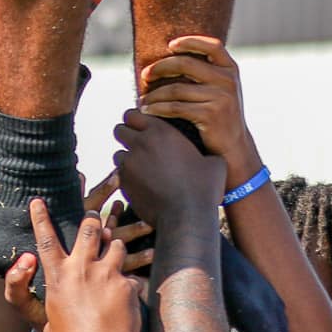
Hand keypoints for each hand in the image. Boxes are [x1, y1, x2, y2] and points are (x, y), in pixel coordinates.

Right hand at [28, 199, 142, 331]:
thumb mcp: (47, 319)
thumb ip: (50, 298)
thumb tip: (48, 286)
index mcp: (58, 276)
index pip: (46, 238)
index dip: (40, 217)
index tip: (38, 201)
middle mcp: (81, 268)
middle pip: (89, 229)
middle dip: (93, 220)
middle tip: (95, 218)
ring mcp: (106, 273)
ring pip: (116, 244)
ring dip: (116, 248)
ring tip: (115, 256)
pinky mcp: (126, 284)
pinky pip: (131, 276)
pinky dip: (129, 283)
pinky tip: (128, 298)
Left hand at [110, 109, 225, 226]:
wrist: (187, 217)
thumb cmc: (203, 189)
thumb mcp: (213, 163)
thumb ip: (203, 152)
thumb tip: (208, 155)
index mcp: (161, 132)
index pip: (134, 114)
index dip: (137, 120)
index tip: (144, 128)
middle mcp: (140, 144)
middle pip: (120, 129)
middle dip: (127, 135)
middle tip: (139, 145)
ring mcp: (129, 164)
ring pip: (118, 153)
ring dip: (127, 158)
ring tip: (142, 167)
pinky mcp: (124, 183)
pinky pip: (119, 174)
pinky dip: (127, 177)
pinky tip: (142, 183)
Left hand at [137, 36, 260, 185]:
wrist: (233, 147)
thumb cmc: (219, 115)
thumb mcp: (220, 89)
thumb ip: (206, 71)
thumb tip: (171, 53)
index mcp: (230, 69)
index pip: (212, 45)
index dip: (191, 41)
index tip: (170, 45)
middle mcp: (227, 80)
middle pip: (186, 64)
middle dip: (160, 68)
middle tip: (145, 75)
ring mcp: (221, 97)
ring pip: (176, 89)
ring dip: (154, 94)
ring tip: (142, 100)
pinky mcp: (211, 114)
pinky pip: (176, 107)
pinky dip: (157, 108)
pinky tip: (147, 111)